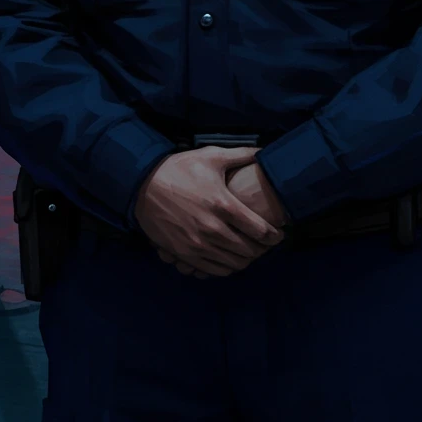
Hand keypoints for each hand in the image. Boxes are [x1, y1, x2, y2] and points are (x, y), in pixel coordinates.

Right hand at [135, 146, 284, 277]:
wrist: (142, 185)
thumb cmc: (179, 169)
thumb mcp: (210, 156)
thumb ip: (241, 155)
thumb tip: (264, 151)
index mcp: (222, 204)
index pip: (259, 229)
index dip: (274, 235)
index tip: (279, 233)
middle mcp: (212, 227)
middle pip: (249, 250)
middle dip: (263, 249)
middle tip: (266, 244)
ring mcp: (197, 244)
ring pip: (233, 263)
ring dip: (246, 260)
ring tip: (250, 252)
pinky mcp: (184, 254)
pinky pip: (214, 270)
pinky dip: (227, 268)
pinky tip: (230, 259)